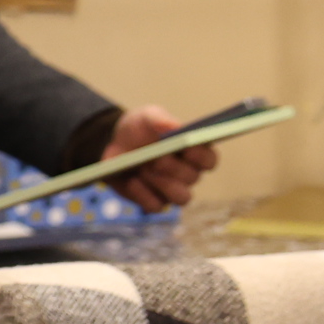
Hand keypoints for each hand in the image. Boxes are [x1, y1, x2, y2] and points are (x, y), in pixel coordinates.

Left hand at [102, 105, 216, 210]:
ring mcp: (171, 190)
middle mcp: (188, 174)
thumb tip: (176, 127)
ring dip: (164, 184)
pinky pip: (156, 206)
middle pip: (192, 178)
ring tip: (145, 170)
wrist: (113, 144)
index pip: (209, 160)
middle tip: (157, 157)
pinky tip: (132, 181)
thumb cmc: (138, 130)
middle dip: (174, 168)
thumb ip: (160, 119)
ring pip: (181, 198)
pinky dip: (143, 194)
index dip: (201, 156)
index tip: (187, 146)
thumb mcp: (146, 116)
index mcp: (193, 152)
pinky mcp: (153, 201)